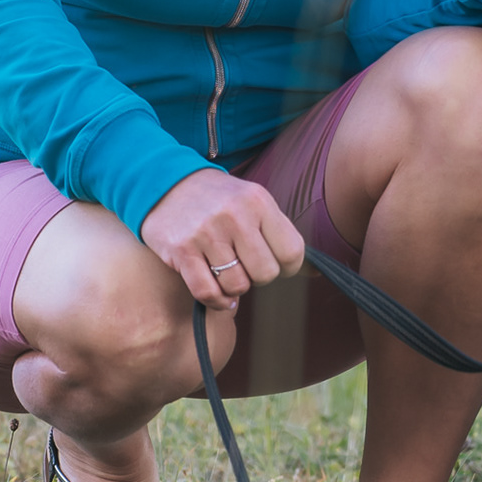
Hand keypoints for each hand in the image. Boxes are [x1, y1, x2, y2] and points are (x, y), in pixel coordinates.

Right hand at [139, 171, 305, 311]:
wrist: (165, 182)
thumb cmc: (218, 200)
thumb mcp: (253, 201)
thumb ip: (279, 233)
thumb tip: (316, 273)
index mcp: (259, 201)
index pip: (292, 252)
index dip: (288, 267)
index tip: (275, 263)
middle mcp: (235, 215)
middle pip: (266, 273)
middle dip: (258, 277)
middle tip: (245, 265)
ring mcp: (206, 232)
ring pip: (237, 286)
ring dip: (234, 287)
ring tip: (226, 271)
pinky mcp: (181, 249)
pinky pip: (207, 292)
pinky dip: (215, 300)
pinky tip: (216, 292)